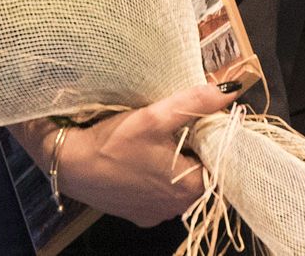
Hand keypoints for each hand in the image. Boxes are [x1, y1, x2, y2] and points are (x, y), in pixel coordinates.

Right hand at [54, 83, 239, 225]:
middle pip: (200, 174)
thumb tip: (231, 89)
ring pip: (179, 184)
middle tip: (180, 124)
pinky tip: (144, 158)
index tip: (203, 120)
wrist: (72, 165)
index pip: (219, 162)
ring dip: (176, 163)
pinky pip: (159, 194)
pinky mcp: (138, 214)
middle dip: (194, 150)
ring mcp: (156, 214)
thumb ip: (195, 103)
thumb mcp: (156, 116)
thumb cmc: (115, 142)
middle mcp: (177, 209)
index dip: (213, 139)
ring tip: (162, 138)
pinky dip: (157, 177)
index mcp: (189, 188)